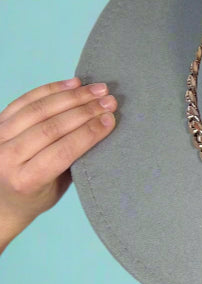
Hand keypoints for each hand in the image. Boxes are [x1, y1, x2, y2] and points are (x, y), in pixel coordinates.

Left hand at [0, 78, 116, 239]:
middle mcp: (6, 157)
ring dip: (72, 96)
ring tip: (97, 90)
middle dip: (85, 111)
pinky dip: (51, 89)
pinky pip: (26, 99)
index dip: (88, 133)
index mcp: (25, 180)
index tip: (110, 119)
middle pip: (50, 127)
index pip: (62, 151)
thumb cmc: (36, 197)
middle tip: (109, 101)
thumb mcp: (56, 189)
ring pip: (39, 109)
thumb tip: (99, 127)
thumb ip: (72, 161)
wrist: (2, 199)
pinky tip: (74, 83)